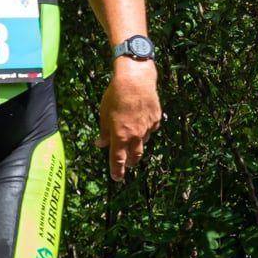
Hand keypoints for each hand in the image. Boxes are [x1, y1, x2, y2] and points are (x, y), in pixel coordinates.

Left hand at [99, 62, 160, 182]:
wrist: (135, 79)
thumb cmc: (115, 96)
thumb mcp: (104, 115)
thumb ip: (104, 132)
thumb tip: (100, 143)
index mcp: (120, 136)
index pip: (118, 160)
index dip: (117, 171)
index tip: (116, 178)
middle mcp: (135, 135)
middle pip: (135, 156)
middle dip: (130, 162)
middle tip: (126, 163)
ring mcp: (148, 128)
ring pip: (143, 142)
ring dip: (137, 143)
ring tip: (131, 135)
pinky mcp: (156, 119)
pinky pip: (151, 129)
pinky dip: (145, 129)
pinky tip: (140, 120)